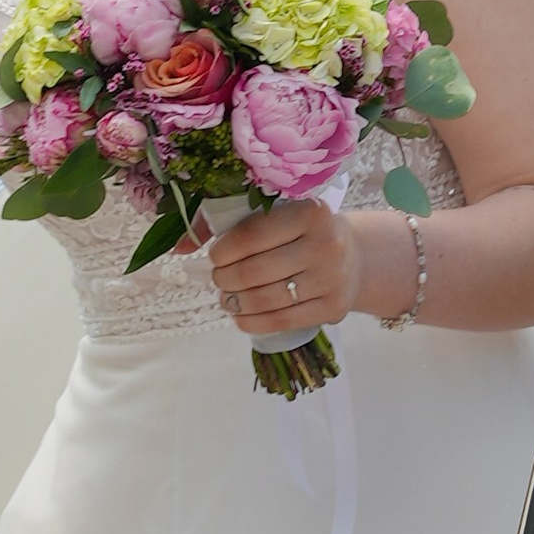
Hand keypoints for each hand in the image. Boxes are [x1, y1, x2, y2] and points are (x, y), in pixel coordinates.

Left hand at [204, 199, 364, 341]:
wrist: (354, 256)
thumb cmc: (302, 232)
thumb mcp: (276, 215)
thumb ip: (225, 223)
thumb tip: (179, 246)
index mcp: (310, 212)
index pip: (252, 235)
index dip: (223, 251)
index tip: (215, 256)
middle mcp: (326, 244)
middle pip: (255, 272)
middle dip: (225, 279)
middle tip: (219, 279)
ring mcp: (332, 278)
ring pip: (265, 299)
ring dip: (235, 302)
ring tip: (227, 297)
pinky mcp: (333, 308)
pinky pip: (280, 321)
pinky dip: (251, 321)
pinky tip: (240, 315)